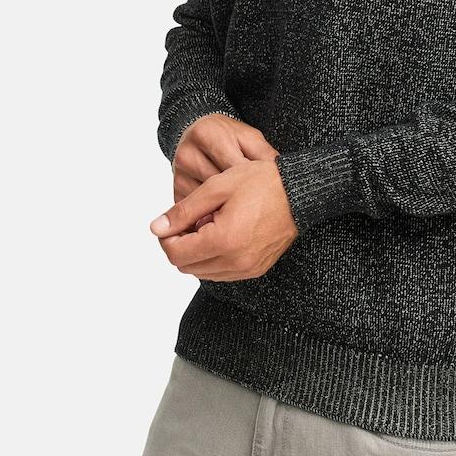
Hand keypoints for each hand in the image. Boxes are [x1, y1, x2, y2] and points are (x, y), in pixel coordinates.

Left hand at [150, 158, 298, 280]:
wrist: (299, 192)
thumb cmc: (260, 183)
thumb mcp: (216, 188)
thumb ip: (183, 211)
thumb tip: (156, 228)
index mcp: (223, 241)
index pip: (175, 253)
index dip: (166, 237)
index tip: (172, 220)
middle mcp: (235, 262)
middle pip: (186, 267)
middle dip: (180, 245)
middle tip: (190, 220)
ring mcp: (247, 269)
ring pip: (203, 272)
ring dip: (197, 252)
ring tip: (209, 224)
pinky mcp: (256, 269)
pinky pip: (222, 273)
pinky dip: (214, 258)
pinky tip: (222, 234)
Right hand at [171, 114, 278, 230]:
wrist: (198, 135)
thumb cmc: (228, 136)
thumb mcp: (248, 137)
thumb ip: (263, 153)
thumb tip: (280, 173)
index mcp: (206, 134)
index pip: (234, 166)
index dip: (253, 183)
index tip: (268, 196)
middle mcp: (188, 153)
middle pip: (219, 186)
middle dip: (241, 200)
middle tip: (260, 214)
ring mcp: (179, 174)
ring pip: (207, 202)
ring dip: (226, 212)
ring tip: (246, 220)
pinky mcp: (176, 190)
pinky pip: (197, 211)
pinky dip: (213, 217)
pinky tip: (228, 221)